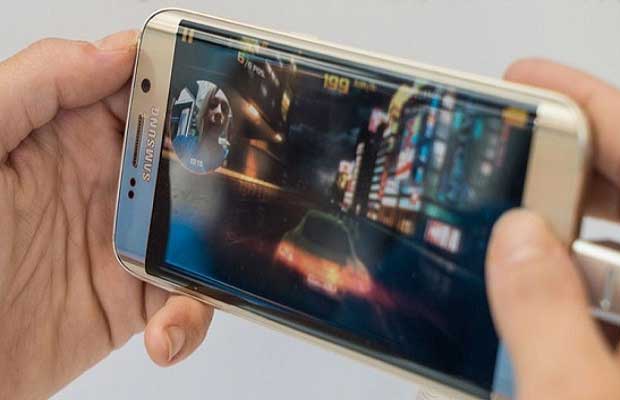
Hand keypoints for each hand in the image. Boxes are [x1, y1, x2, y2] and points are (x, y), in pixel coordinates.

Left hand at [0, 32, 213, 398]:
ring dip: (217, 251)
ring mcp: (126, 243)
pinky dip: (194, 317)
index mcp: (68, 138)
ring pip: (203, 228)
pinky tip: (165, 332)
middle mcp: (104, 185)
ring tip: (196, 275)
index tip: (216, 91)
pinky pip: (189, 298)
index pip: (140, 91)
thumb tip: (118, 52)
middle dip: (223, 165)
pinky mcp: (135, 301)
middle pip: (189, 157)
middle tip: (237, 185)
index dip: (182, 84)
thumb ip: (37, 84)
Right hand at [486, 59, 619, 398]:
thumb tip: (515, 237)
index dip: (592, 104)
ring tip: (494, 250)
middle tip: (499, 161)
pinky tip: (523, 319)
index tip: (531, 84)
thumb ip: (542, 313)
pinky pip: (616, 309)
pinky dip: (568, 300)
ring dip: (556, 249)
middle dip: (563, 171)